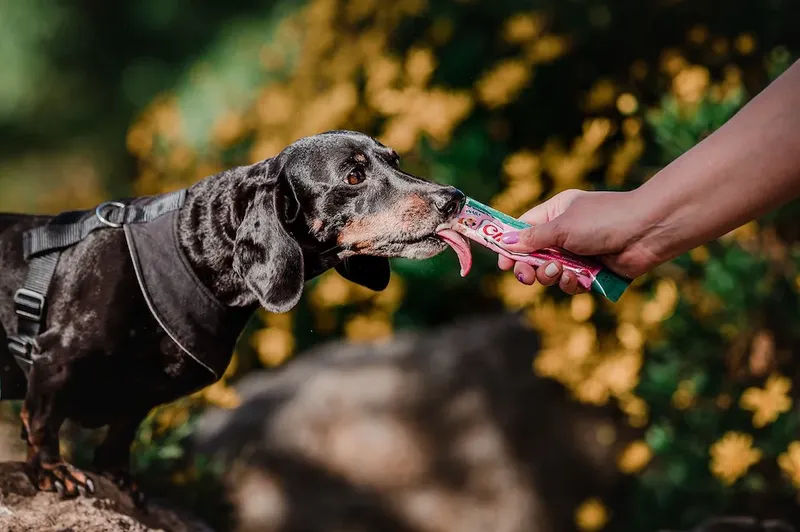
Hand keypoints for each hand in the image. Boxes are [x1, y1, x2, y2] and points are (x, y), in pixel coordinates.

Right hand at [497, 189, 659, 293]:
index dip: (511, 247)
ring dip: (552, 276)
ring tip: (560, 272)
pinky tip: (578, 278)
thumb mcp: (562, 227)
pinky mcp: (593, 271)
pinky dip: (571, 284)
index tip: (503, 263)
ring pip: (552, 273)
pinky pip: (572, 283)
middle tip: (528, 276)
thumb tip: (506, 243)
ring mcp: (579, 253)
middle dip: (530, 267)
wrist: (646, 232)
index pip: (524, 230)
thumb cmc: (603, 220)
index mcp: (555, 213)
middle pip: (534, 256)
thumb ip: (533, 239)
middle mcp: (565, 233)